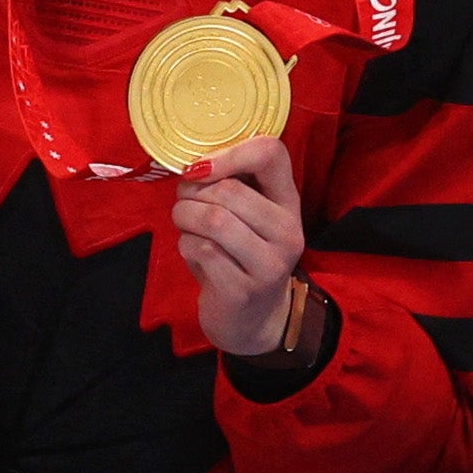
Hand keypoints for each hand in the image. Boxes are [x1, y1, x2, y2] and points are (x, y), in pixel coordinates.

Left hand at [168, 131, 319, 361]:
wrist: (253, 320)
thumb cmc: (241, 257)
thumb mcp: (248, 218)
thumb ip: (231, 186)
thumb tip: (193, 163)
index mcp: (289, 203)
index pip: (272, 154)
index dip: (230, 152)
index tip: (201, 168)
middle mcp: (288, 232)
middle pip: (230, 190)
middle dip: (192, 193)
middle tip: (184, 202)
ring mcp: (269, 264)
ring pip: (214, 219)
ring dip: (185, 217)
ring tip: (184, 223)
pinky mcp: (244, 290)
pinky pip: (202, 250)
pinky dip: (186, 245)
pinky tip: (194, 253)